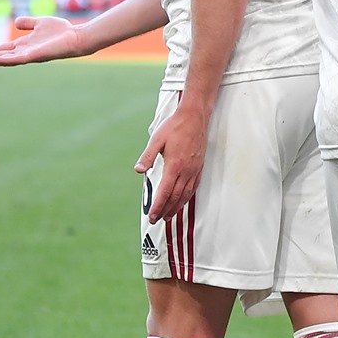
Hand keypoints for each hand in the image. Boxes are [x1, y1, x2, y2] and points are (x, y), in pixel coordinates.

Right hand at [0, 15, 87, 65]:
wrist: (77, 37)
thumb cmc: (62, 31)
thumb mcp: (40, 23)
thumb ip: (27, 23)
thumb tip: (16, 23)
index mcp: (24, 45)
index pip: (2, 49)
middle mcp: (24, 52)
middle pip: (0, 56)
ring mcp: (29, 55)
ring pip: (6, 60)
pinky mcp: (36, 55)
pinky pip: (18, 59)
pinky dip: (6, 59)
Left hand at [137, 100, 209, 223]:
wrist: (195, 117)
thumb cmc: (175, 127)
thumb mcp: (156, 139)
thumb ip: (148, 156)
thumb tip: (138, 170)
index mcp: (175, 165)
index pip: (165, 192)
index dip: (158, 206)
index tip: (152, 215)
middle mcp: (186, 170)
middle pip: (175, 197)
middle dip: (166, 210)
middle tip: (157, 220)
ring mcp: (194, 169)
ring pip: (185, 194)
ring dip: (177, 207)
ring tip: (169, 216)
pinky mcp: (199, 167)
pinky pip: (193, 187)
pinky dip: (186, 197)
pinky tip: (182, 201)